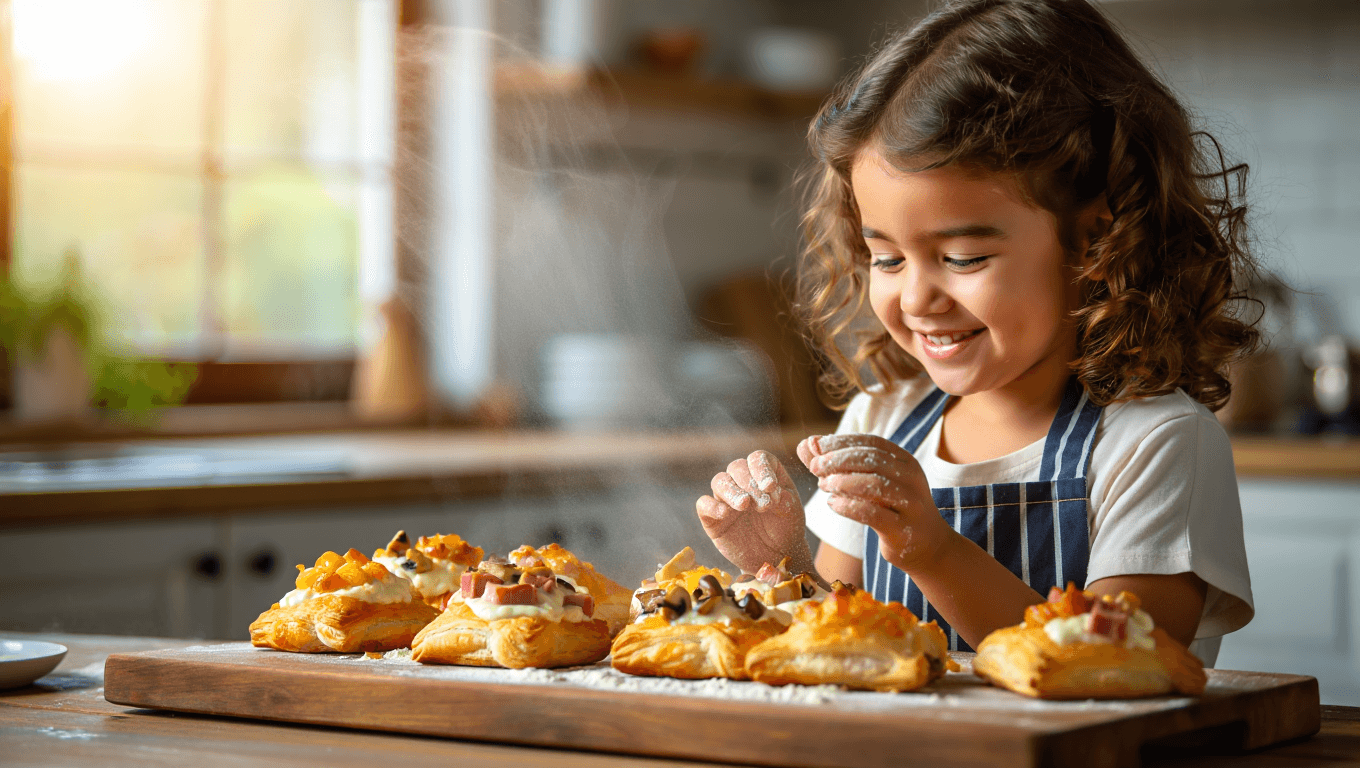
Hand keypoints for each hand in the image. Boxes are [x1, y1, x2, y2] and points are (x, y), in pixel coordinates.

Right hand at [696, 450, 811, 574]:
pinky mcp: (712, 518)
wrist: (775, 556)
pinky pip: (704, 504)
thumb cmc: (785, 529)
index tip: (770, 486)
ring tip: (745, 505)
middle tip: (763, 505)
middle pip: (737, 467)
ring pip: (719, 481)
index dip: (762, 469)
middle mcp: (742, 482)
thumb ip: (787, 502)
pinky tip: (725, 513)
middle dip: (750, 484)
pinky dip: (712, 506)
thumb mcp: (792, 514)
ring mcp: (725, 498)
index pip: (757, 458)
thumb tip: (779, 496)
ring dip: (732, 491)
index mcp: (763, 474)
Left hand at [801, 434, 953, 572]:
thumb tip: (806, 444)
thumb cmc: (891, 507)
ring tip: (823, 486)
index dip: (841, 442)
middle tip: (815, 467)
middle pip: (872, 460)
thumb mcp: (869, 481)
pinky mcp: (904, 529)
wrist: (927, 544)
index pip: (871, 442)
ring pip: (874, 484)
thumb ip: (836, 462)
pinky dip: (848, 506)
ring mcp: (911, 504)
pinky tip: (833, 504)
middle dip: (838, 460)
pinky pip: (873, 514)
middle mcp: (912, 478)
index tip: (816, 446)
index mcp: (904, 461)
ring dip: (843, 482)